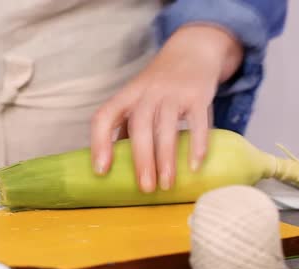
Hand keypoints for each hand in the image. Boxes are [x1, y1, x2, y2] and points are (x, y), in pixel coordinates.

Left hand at [91, 25, 242, 191]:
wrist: (192, 50)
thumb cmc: (159, 85)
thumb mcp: (137, 99)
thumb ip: (126, 128)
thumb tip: (115, 167)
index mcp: (127, 96)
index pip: (104, 116)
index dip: (99, 143)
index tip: (101, 171)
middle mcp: (147, 92)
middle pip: (139, 125)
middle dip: (141, 159)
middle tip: (144, 188)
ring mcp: (173, 92)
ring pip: (166, 126)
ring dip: (166, 158)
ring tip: (166, 184)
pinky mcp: (198, 95)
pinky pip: (197, 121)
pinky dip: (197, 144)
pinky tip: (194, 167)